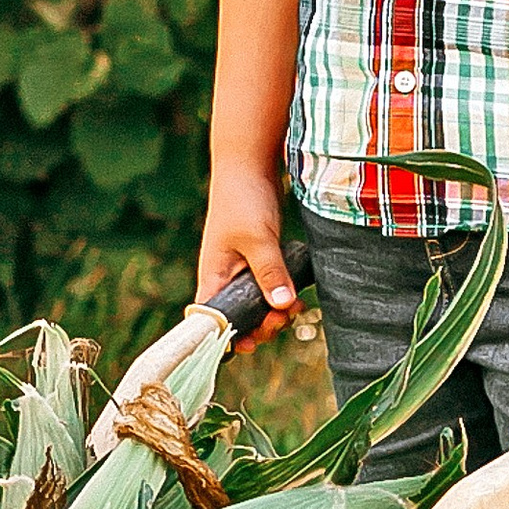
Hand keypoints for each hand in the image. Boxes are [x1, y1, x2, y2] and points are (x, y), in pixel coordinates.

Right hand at [199, 172, 300, 356]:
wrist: (249, 165)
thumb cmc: (241, 199)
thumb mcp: (258, 238)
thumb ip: (270, 273)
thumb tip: (282, 307)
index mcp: (213, 276)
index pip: (212, 319)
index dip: (228, 337)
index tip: (253, 343)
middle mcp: (224, 277)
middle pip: (238, 317)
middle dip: (261, 326)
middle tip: (283, 318)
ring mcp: (241, 269)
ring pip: (257, 305)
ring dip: (275, 312)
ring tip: (295, 309)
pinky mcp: (258, 260)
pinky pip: (269, 288)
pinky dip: (282, 296)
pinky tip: (297, 296)